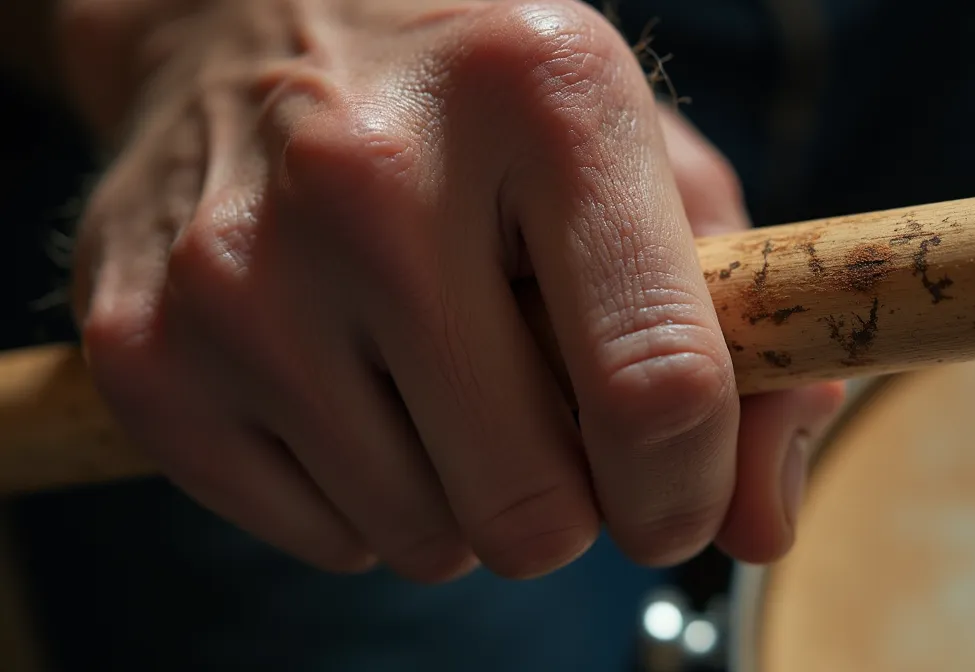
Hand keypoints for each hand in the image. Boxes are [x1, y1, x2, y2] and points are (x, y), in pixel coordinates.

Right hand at [64, 0, 843, 580]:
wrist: (246, 15)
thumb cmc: (483, 105)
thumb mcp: (644, 167)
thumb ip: (741, 342)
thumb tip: (755, 523)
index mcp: (543, 101)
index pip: (652, 381)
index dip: (687, 487)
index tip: (676, 500)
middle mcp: (372, 180)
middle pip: (531, 497)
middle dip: (570, 504)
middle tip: (549, 427)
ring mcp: (240, 271)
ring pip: (422, 537)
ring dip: (465, 497)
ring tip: (442, 380)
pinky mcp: (145, 350)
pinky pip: (320, 536)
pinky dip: (365, 498)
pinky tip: (354, 387)